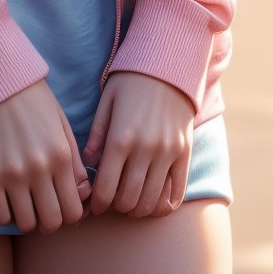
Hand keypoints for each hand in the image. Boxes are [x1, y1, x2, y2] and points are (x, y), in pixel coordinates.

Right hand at [0, 79, 91, 232]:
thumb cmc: (31, 100)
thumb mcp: (61, 124)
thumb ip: (74, 160)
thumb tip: (82, 193)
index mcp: (61, 155)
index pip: (74, 211)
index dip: (70, 215)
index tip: (62, 206)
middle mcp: (40, 168)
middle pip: (52, 222)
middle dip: (50, 220)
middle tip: (43, 208)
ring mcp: (13, 173)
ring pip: (26, 224)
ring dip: (27, 218)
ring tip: (24, 202)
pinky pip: (0, 215)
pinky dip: (5, 214)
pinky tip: (6, 199)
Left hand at [81, 71, 193, 218]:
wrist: (168, 64)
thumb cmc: (131, 80)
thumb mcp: (107, 101)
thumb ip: (97, 135)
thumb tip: (88, 164)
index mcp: (121, 137)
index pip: (106, 188)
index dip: (99, 203)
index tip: (96, 205)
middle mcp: (145, 149)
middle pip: (129, 200)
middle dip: (117, 207)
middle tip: (113, 202)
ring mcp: (168, 152)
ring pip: (152, 201)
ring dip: (138, 209)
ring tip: (131, 202)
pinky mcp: (184, 153)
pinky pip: (177, 193)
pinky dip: (164, 205)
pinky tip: (154, 202)